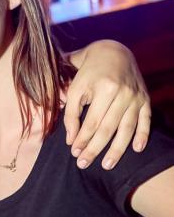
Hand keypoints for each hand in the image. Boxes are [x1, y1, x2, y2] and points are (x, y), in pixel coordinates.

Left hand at [65, 40, 150, 168]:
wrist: (114, 51)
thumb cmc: (88, 71)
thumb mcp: (75, 87)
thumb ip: (70, 112)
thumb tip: (70, 139)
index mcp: (104, 88)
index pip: (91, 121)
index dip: (82, 139)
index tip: (74, 153)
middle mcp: (122, 93)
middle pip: (107, 128)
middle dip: (95, 149)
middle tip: (84, 164)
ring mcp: (136, 96)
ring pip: (126, 128)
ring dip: (117, 149)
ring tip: (107, 165)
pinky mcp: (145, 98)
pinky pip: (146, 120)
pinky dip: (143, 135)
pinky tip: (137, 149)